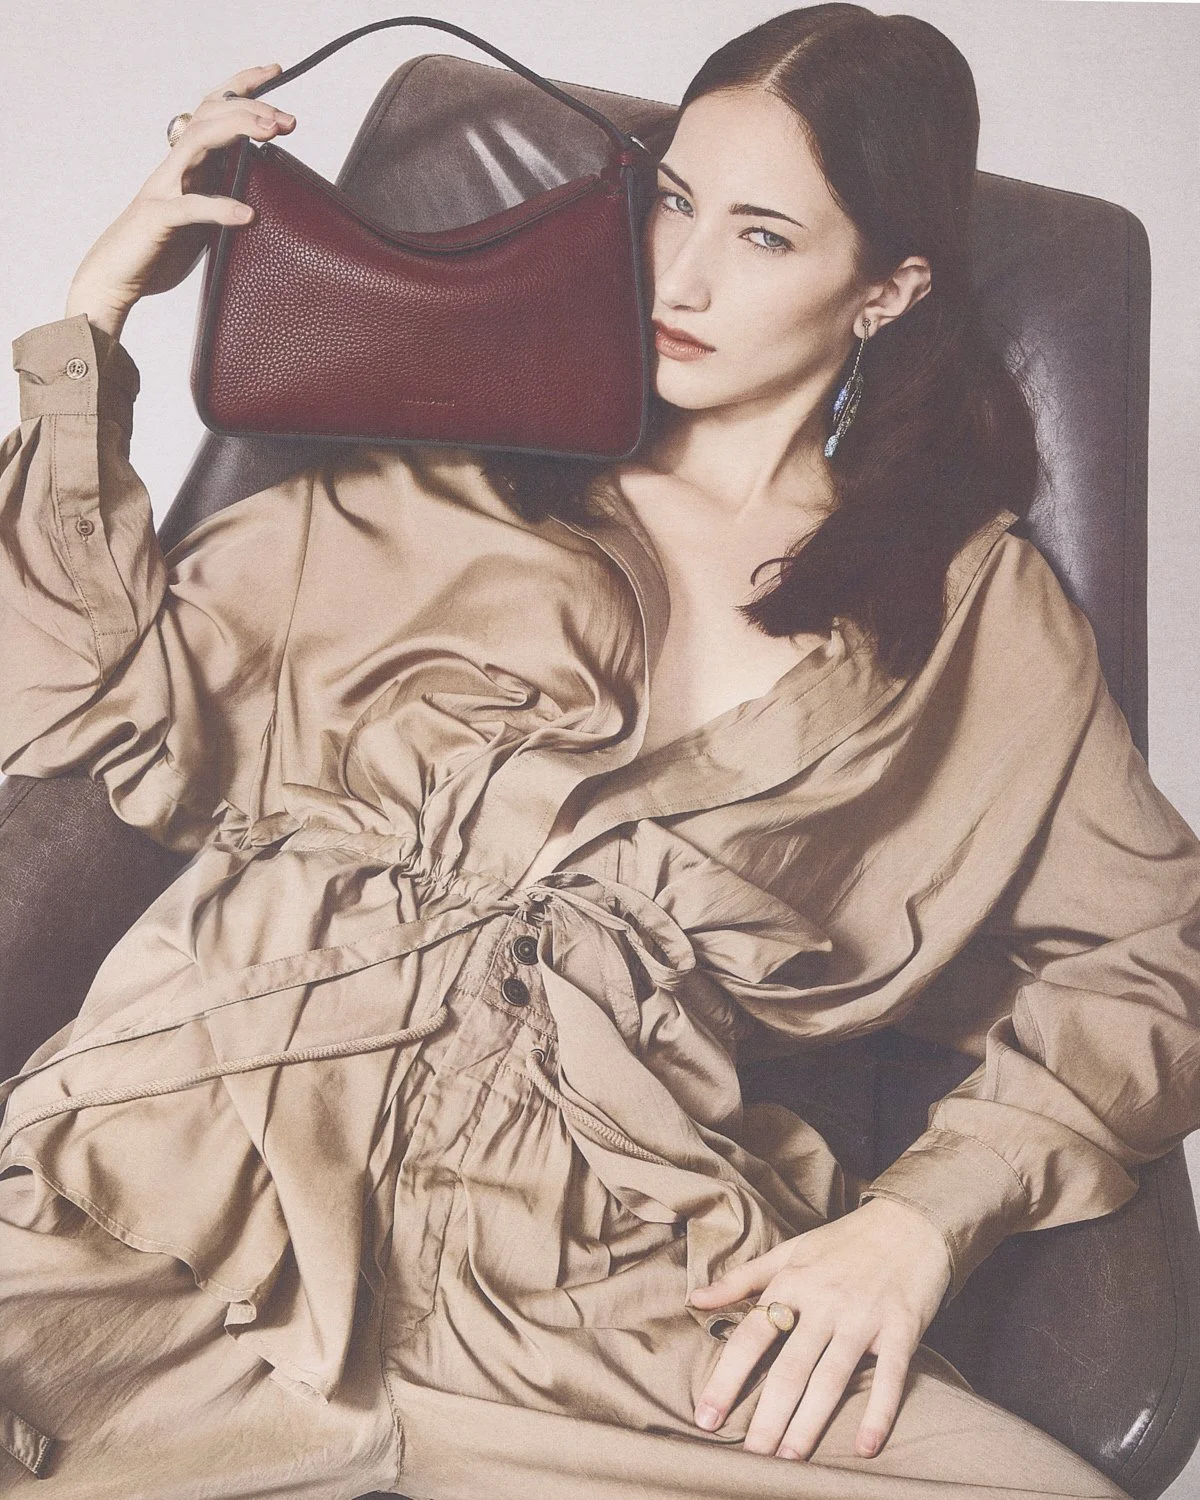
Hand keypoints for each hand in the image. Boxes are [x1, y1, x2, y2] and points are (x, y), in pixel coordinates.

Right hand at [64, 63, 296, 337]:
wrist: (116, 278)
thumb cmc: (160, 249)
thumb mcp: (204, 221)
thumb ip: (225, 200)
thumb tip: (266, 198)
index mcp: (190, 163)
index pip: (214, 109)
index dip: (242, 85)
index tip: (276, 71)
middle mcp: (176, 166)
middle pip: (210, 114)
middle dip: (251, 107)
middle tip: (287, 118)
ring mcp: (165, 188)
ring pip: (198, 141)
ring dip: (237, 130)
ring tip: (270, 133)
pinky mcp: (159, 218)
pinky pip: (191, 207)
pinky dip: (220, 207)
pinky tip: (248, 214)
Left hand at [687, 1196, 951, 1461]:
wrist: (910, 1222)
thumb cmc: (843, 1242)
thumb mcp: (789, 1251)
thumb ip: (742, 1279)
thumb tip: (695, 1300)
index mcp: (793, 1283)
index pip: (751, 1337)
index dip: (727, 1378)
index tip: (706, 1417)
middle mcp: (825, 1302)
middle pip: (790, 1367)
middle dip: (768, 1415)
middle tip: (752, 1457)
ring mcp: (863, 1317)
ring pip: (831, 1378)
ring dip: (810, 1423)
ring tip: (790, 1459)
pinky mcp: (901, 1329)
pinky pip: (889, 1377)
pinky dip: (878, 1413)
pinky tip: (863, 1447)